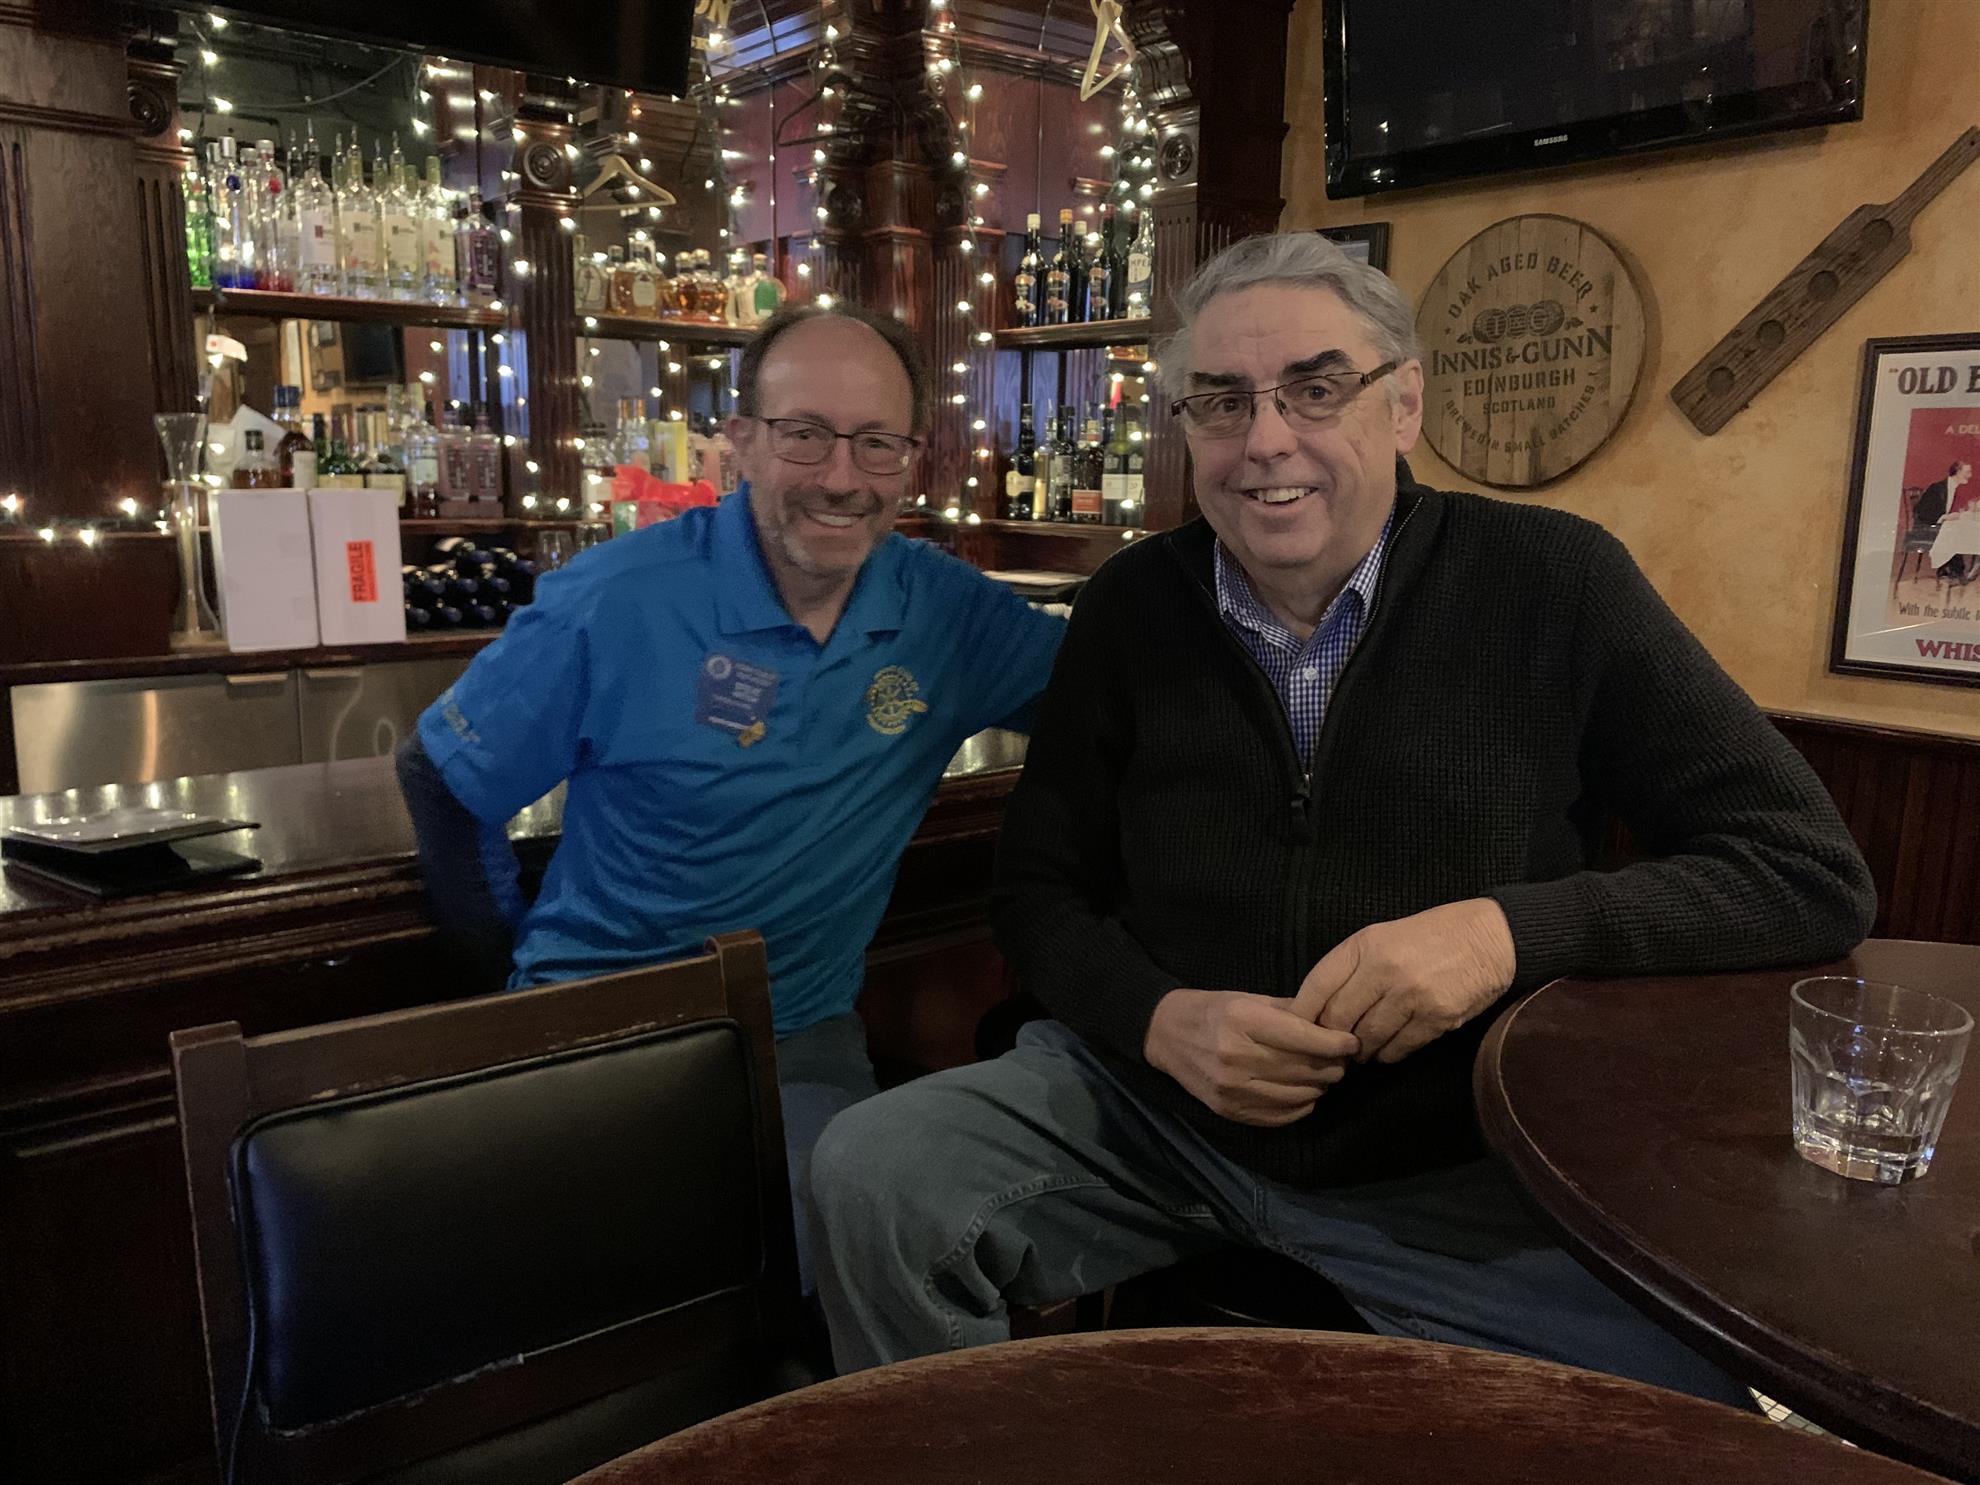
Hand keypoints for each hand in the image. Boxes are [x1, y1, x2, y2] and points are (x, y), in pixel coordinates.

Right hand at [1144, 989, 1359, 1126]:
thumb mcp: (1249, 999)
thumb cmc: (1213, 1010)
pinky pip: (1282, 1115)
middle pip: (1305, 1069)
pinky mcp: (1230, 1110)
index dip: (1335, 1043)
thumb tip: (1333, 1026)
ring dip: (1320, 1086)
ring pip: (1299, 1095)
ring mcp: (1232, 1088)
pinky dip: (1302, 1105)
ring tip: (1324, 1075)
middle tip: (1342, 1060)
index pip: (1304, 1038)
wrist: (1165, 1035)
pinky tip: (1304, 1092)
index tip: (1352, 1043)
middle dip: (1333, 1065)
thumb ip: (1290, 1012)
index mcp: (1243, 1021)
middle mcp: (1237, 1057)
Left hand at [1291, 899, 1516, 1065]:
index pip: (1318, 984)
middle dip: (1330, 1038)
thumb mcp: (1383, 936)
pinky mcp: (1437, 1018)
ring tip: (1360, 1049)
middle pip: (1338, 1019)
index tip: (1294, 1030)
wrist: (1491, 938)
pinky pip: (1398, 1049)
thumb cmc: (1430, 936)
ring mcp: (1412, 995)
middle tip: (1331, 1046)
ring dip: (1360, 1050)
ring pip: (1367, 1039)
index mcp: (1366, 944)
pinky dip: (1388, 1054)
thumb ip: (1352, 968)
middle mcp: (1385, 969)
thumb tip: (1316, 1008)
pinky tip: (1388, 1048)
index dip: (1301, 1013)